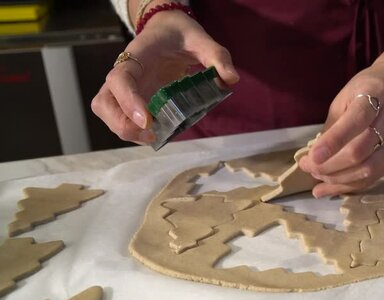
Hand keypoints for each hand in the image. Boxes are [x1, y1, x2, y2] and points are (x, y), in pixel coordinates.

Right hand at [91, 10, 238, 143]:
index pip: (120, 79)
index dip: (128, 101)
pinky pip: (123, 118)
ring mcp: (125, 89)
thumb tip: (230, 79)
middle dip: (122, 124)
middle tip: (151, 134)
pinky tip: (158, 133)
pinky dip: (135, 131)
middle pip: (103, 102)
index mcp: (137, 56)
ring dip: (125, 131)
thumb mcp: (200, 39)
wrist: (167, 30)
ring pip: (108, 113)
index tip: (147, 120)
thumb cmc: (180, 34)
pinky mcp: (132, 100)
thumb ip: (216, 56)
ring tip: (155, 137)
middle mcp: (125, 74)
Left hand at [298, 30, 383, 197]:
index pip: (356, 121)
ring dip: (339, 179)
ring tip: (317, 179)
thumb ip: (333, 125)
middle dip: (330, 165)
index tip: (312, 157)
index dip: (333, 142)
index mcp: (377, 94)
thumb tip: (315, 157)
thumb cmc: (369, 88)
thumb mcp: (346, 96)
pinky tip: (331, 187)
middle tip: (308, 167)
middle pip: (362, 151)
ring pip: (370, 169)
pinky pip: (375, 176)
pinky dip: (351, 185)